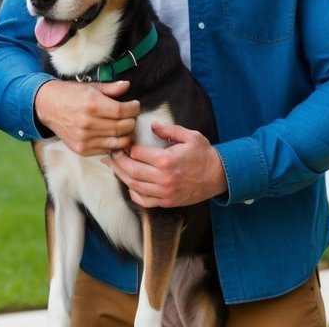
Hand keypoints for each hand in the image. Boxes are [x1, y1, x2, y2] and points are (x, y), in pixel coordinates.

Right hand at [34, 79, 139, 154]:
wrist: (46, 106)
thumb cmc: (69, 94)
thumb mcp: (90, 87)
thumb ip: (110, 88)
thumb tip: (127, 86)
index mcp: (91, 105)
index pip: (123, 111)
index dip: (134, 109)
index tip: (135, 105)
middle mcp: (88, 123)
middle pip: (123, 127)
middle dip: (132, 121)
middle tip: (131, 116)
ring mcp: (84, 139)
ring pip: (118, 141)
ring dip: (126, 134)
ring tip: (125, 126)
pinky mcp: (82, 149)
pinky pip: (107, 149)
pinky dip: (114, 143)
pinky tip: (113, 135)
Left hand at [104, 120, 225, 207]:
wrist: (219, 176)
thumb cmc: (204, 154)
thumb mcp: (190, 136)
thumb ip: (169, 129)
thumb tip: (152, 125)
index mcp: (167, 160)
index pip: (137, 153)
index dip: (126, 147)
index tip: (122, 142)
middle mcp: (164, 178)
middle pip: (131, 170)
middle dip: (117, 162)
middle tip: (109, 155)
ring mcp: (165, 192)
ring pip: (134, 186)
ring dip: (121, 176)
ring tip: (113, 167)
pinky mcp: (168, 202)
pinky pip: (145, 200)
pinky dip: (134, 193)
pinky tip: (129, 184)